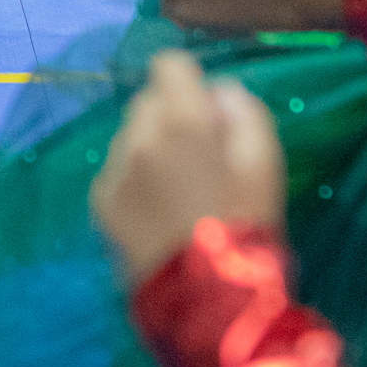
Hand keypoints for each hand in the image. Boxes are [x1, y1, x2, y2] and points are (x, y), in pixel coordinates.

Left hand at [90, 52, 286, 290]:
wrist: (207, 301)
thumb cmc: (245, 225)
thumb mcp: (265, 164)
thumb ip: (244, 114)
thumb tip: (220, 93)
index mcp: (181, 122)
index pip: (169, 65)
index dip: (189, 82)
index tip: (206, 111)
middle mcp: (138, 138)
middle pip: (148, 102)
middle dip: (171, 116)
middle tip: (199, 156)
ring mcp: (114, 171)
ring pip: (129, 136)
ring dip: (151, 147)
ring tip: (178, 190)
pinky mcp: (101, 204)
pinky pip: (116, 171)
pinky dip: (135, 178)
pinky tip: (158, 211)